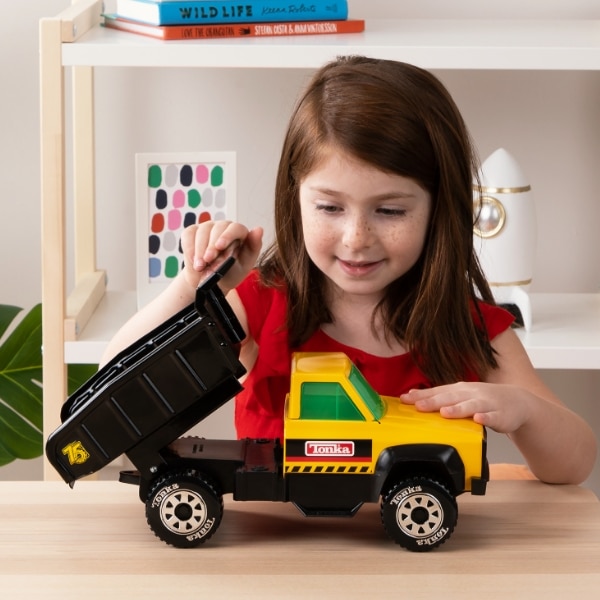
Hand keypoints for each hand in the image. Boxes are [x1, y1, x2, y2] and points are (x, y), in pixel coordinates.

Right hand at [180, 221, 262, 291]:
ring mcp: (207, 227)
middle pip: (217, 229)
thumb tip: (259, 229)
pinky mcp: (192, 232)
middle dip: (211, 247)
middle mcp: (223, 227)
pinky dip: (189, 249)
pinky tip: (193, 261)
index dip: (227, 236)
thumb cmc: (232, 272)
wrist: (212, 282)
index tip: (219, 247)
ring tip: (200, 267)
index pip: (235, 228)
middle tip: (208, 261)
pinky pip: (188, 235)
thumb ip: (254, 247)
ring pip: (202, 232)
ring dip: (199, 250)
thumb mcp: (246, 265)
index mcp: (239, 232)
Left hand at [401, 382, 531, 433]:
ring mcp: (486, 404)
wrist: (518, 402)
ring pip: (470, 406)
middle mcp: (470, 394)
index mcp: (459, 390)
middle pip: (450, 398)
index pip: (437, 392)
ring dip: (457, 409)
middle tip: (418, 406)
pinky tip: (479, 420)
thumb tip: (414, 397)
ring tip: (445, 413)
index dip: (420, 396)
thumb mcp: (461, 395)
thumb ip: (440, 397)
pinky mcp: (500, 415)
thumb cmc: (484, 399)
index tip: (404, 399)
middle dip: (433, 402)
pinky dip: (486, 418)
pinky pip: (492, 417)